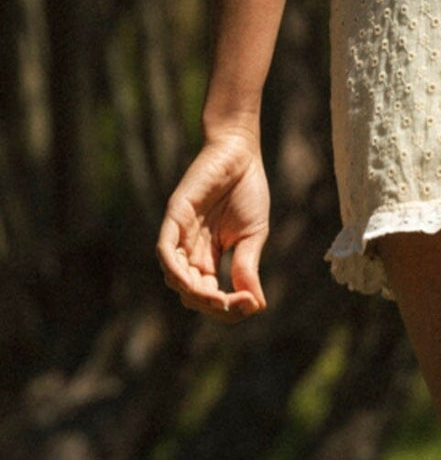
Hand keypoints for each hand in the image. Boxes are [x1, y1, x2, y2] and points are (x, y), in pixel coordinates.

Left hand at [157, 128, 269, 320]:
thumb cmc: (247, 190)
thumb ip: (247, 267)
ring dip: (194, 293)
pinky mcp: (175, 216)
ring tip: (218, 296)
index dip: (228, 307)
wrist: (240, 152)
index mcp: (209, 258)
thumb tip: (256, 305)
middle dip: (211, 304)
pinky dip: (174, 268)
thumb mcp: (252, 235)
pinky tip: (190, 280)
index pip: (210, 295)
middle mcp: (190, 251)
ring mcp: (181, 235)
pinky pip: (166, 250)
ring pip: (175, 277)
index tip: (251, 304)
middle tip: (233, 303)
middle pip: (191, 293)